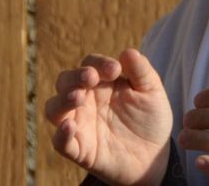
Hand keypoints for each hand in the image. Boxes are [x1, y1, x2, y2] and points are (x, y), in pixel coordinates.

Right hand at [45, 49, 172, 185]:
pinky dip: (61, 134)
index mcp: (102, 82)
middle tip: (90, 78)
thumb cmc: (150, 118)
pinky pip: (60, 142)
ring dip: (62, 100)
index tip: (115, 69)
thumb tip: (128, 51)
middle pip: (65, 81)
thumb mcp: (152, 92)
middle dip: (74, 77)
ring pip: (53, 108)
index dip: (98, 63)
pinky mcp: (79, 149)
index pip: (90, 64)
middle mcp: (85, 100)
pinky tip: (70, 126)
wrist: (154, 155)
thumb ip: (141, 71)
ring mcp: (80, 124)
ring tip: (78, 97)